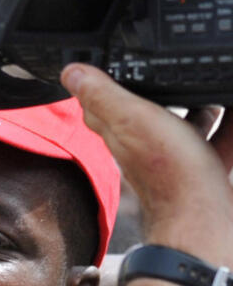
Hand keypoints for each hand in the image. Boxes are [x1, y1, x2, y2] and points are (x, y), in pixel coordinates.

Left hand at [61, 63, 232, 262]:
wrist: (205, 221)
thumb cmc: (167, 172)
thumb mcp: (130, 119)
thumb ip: (101, 95)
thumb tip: (70, 72)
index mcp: (122, 131)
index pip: (100, 103)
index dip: (104, 82)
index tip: (112, 64)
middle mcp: (144, 146)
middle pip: (147, 112)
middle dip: (159, 91)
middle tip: (171, 72)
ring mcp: (175, 160)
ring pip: (185, 126)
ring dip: (198, 106)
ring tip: (208, 85)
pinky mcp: (205, 171)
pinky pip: (218, 142)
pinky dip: (227, 127)